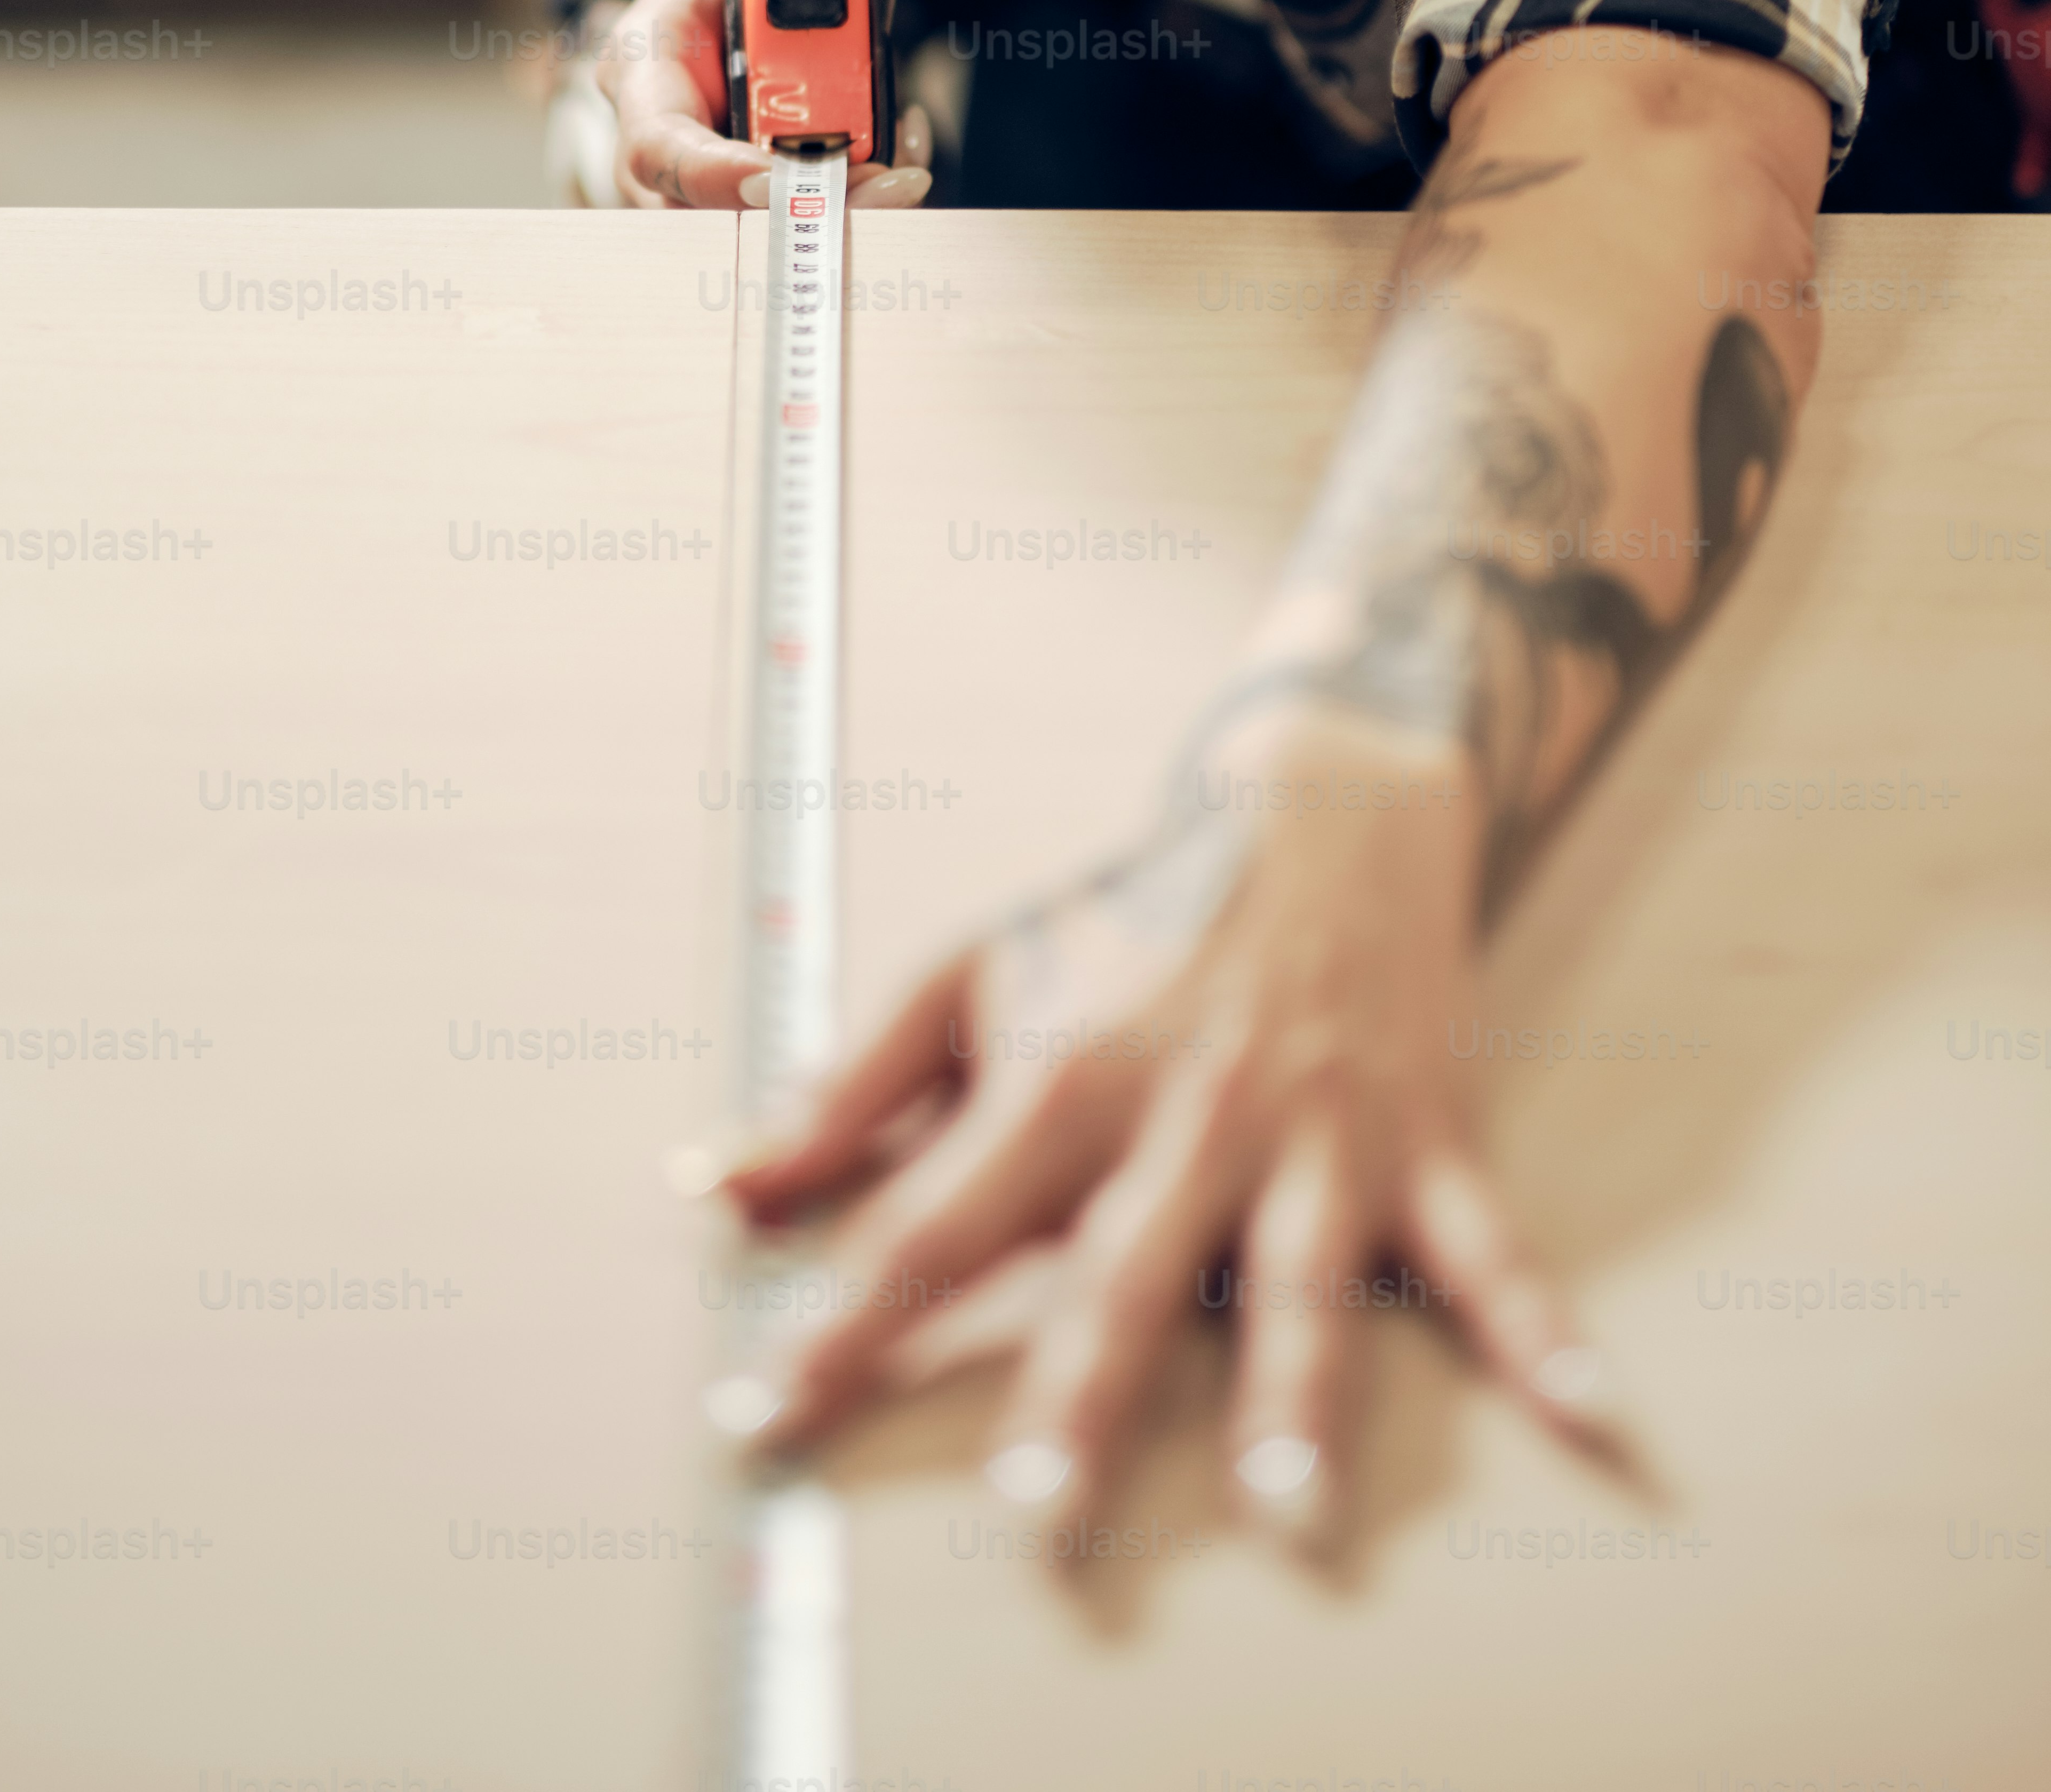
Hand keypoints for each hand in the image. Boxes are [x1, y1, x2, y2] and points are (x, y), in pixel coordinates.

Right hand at [596, 0, 931, 211]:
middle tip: (895, 181)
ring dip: (844, 210)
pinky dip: (855, 201)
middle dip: (810, 206)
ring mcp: (703, 179)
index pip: (657, 143)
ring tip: (908, 166)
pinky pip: (797, 220)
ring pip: (765, 226)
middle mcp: (661, 136)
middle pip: (718, 208)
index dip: (715, 175)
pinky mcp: (749, 197)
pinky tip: (899, 156)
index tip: (787, 177)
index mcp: (645, 62)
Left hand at [718, 708, 1617, 1552]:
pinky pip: (1491, 1253)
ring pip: (1304, 1280)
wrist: (1319, 801)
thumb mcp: (968, 971)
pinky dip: (1546, 1334)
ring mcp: (1319, 1136)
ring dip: (1299, 1396)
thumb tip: (712, 1182)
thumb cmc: (1128, 910)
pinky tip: (1595, 1420)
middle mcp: (1190, 1116)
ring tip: (1293, 1507)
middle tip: (1036, 1506)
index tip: (763, 1412)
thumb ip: (845, 1088)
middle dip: (1080, 1389)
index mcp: (1067, 1077)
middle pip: (1121, 1270)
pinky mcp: (1424, 1143)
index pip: (933, 1221)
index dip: (843, 1319)